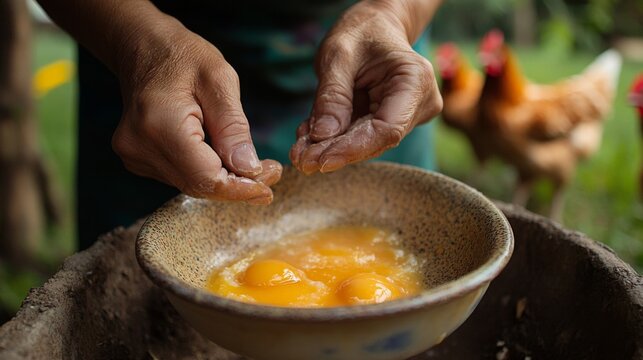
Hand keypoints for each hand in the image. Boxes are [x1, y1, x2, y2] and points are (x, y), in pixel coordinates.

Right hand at [111, 19, 280, 203]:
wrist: (144, 48)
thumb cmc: (184, 57)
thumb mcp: (220, 81)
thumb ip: (234, 128)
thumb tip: (249, 170)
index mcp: (159, 126)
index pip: (206, 178)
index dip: (241, 188)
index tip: (271, 180)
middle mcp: (140, 147)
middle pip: (198, 186)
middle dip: (238, 185)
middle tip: (270, 172)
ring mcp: (134, 156)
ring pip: (191, 184)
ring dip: (224, 179)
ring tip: (251, 163)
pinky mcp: (137, 159)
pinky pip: (181, 176)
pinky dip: (206, 171)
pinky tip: (223, 155)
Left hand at [290, 1, 442, 173]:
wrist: (374, 27)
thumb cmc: (361, 32)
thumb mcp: (338, 55)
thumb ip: (332, 96)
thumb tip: (322, 137)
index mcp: (415, 81)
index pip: (387, 129)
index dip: (353, 148)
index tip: (321, 160)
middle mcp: (419, 103)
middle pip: (376, 140)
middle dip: (336, 151)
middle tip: (300, 159)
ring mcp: (407, 115)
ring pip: (366, 143)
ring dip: (330, 148)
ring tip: (299, 150)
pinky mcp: (390, 122)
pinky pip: (360, 136)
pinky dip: (333, 139)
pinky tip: (308, 139)